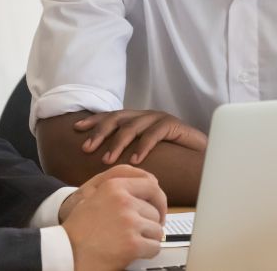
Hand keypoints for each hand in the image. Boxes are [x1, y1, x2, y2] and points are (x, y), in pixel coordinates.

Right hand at [61, 165, 166, 270]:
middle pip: (155, 211)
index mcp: (114, 186)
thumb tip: (151, 187)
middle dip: (151, 223)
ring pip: (156, 230)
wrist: (65, 252)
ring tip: (132, 242)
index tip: (158, 209)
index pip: (151, 185)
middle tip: (144, 232)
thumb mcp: (94, 196)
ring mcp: (129, 222)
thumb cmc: (78, 229)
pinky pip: (154, 247)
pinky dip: (147, 252)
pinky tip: (134, 253)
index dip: (158, 200)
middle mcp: (124, 201)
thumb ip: (120, 190)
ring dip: (148, 239)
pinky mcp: (132, 244)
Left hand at [74, 109, 207, 164]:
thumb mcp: (142, 153)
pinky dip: (143, 147)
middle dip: (100, 132)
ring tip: (107, 160)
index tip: (76, 129)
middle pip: (118, 118)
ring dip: (117, 143)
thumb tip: (99, 161)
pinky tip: (134, 160)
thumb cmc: (170, 158)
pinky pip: (154, 134)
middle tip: (87, 148)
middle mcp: (145, 116)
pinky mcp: (172, 125)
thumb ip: (125, 153)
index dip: (94, 121)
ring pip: (133, 126)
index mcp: (136, 120)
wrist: (200, 157)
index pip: (111, 117)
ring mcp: (159, 118)